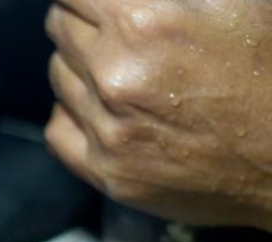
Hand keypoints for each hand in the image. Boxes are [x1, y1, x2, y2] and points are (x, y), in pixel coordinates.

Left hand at [45, 0, 271, 230]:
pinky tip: (104, 107)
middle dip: (85, 20)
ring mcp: (108, 129)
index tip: (102, 2)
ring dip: (80, 65)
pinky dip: (73, 112)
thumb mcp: (237, 1)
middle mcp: (116, 76)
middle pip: (60, 27)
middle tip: (121, 29)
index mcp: (144, 23)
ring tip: (125, 69)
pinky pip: (57, 128)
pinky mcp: (108, 172)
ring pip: (58, 75)